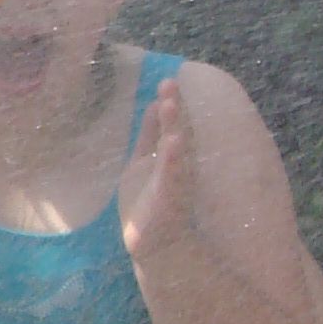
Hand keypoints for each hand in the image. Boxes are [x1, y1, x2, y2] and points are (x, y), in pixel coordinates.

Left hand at [118, 75, 196, 260]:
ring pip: (176, 151)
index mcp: (169, 155)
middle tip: (169, 83)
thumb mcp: (145, 160)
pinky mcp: (169, 200)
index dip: (171, 103)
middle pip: (177, 132)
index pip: (172, 124)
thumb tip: (157, 104)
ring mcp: (174, 183)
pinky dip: (172, 161)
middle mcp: (176, 166)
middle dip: (174, 109)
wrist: (153, 243)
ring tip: (170, 105)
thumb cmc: (148, 200)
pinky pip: (172, 178)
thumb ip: (151, 134)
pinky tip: (172, 144)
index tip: (166, 80)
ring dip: (174, 128)